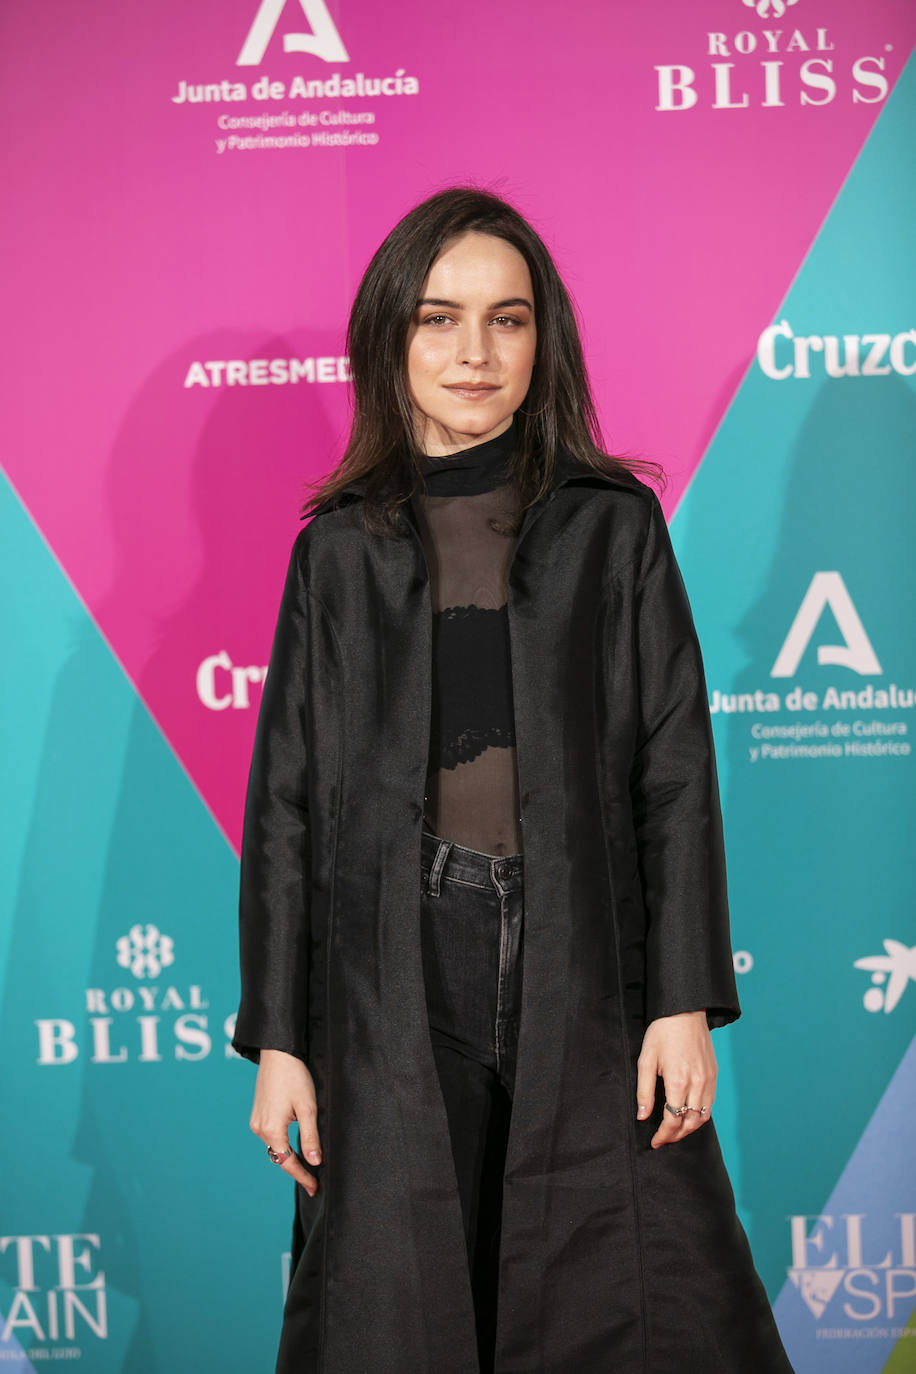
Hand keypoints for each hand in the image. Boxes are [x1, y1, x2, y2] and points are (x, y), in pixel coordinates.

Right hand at [250, 1049, 321, 1194]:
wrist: (278, 1053)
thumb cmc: (295, 1077)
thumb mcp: (308, 1108)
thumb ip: (310, 1137)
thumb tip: (315, 1161)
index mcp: (271, 1130)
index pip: (288, 1162)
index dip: (303, 1176)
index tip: (314, 1189)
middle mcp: (259, 1129)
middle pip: (280, 1156)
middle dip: (297, 1168)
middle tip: (314, 1181)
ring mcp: (256, 1121)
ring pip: (275, 1146)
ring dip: (290, 1155)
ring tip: (307, 1164)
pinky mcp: (258, 1114)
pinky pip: (271, 1135)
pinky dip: (283, 1142)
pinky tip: (294, 1145)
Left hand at [635, 1011, 715, 1148]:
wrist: (685, 1012)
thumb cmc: (662, 1033)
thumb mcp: (646, 1059)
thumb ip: (644, 1091)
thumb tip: (643, 1116)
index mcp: (678, 1081)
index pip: (673, 1120)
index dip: (663, 1135)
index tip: (654, 1141)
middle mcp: (697, 1084)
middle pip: (690, 1123)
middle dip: (676, 1136)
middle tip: (663, 1140)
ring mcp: (708, 1080)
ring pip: (703, 1117)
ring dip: (689, 1128)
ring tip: (675, 1131)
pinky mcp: (713, 1075)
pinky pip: (709, 1104)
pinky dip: (700, 1115)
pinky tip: (688, 1115)